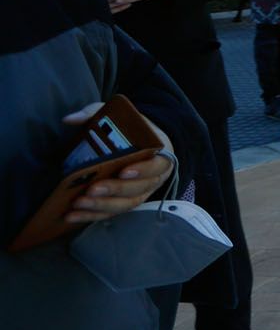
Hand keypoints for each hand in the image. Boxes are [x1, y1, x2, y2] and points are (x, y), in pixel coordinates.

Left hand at [59, 107, 174, 221]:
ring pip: (126, 204)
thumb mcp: (117, 118)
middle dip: (115, 190)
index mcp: (160, 154)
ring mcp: (141, 192)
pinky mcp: (126, 202)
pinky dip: (93, 215)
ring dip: (102, 206)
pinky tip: (74, 215)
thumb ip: (95, 114)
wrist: (141, 144)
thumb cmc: (131, 132)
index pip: (157, 165)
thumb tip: (69, 120)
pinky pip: (113, 212)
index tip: (123, 171)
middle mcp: (154, 177)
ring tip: (79, 203)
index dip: (143, 170)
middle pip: (139, 188)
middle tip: (93, 189)